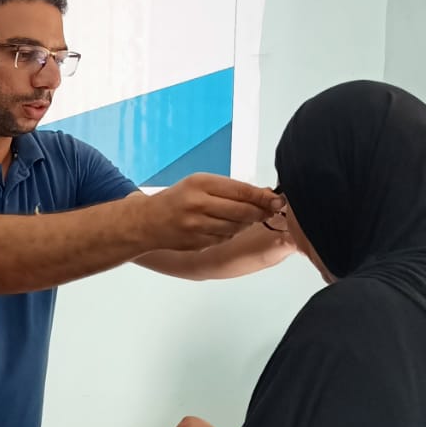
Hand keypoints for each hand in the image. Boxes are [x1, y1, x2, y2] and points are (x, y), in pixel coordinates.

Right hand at [146, 174, 283, 251]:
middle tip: (271, 210)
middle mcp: (198, 204)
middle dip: (261, 212)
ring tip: (244, 217)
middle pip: (243, 211)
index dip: (263, 197)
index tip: (277, 199)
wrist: (148, 222)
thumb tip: (264, 194)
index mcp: (200, 184)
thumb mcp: (199, 184)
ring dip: (246, 223)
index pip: (241, 190)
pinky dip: (231, 233)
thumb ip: (229, 189)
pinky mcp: (197, 243)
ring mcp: (197, 226)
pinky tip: (225, 227)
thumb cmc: (178, 199)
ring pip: (237, 227)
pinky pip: (225, 239)